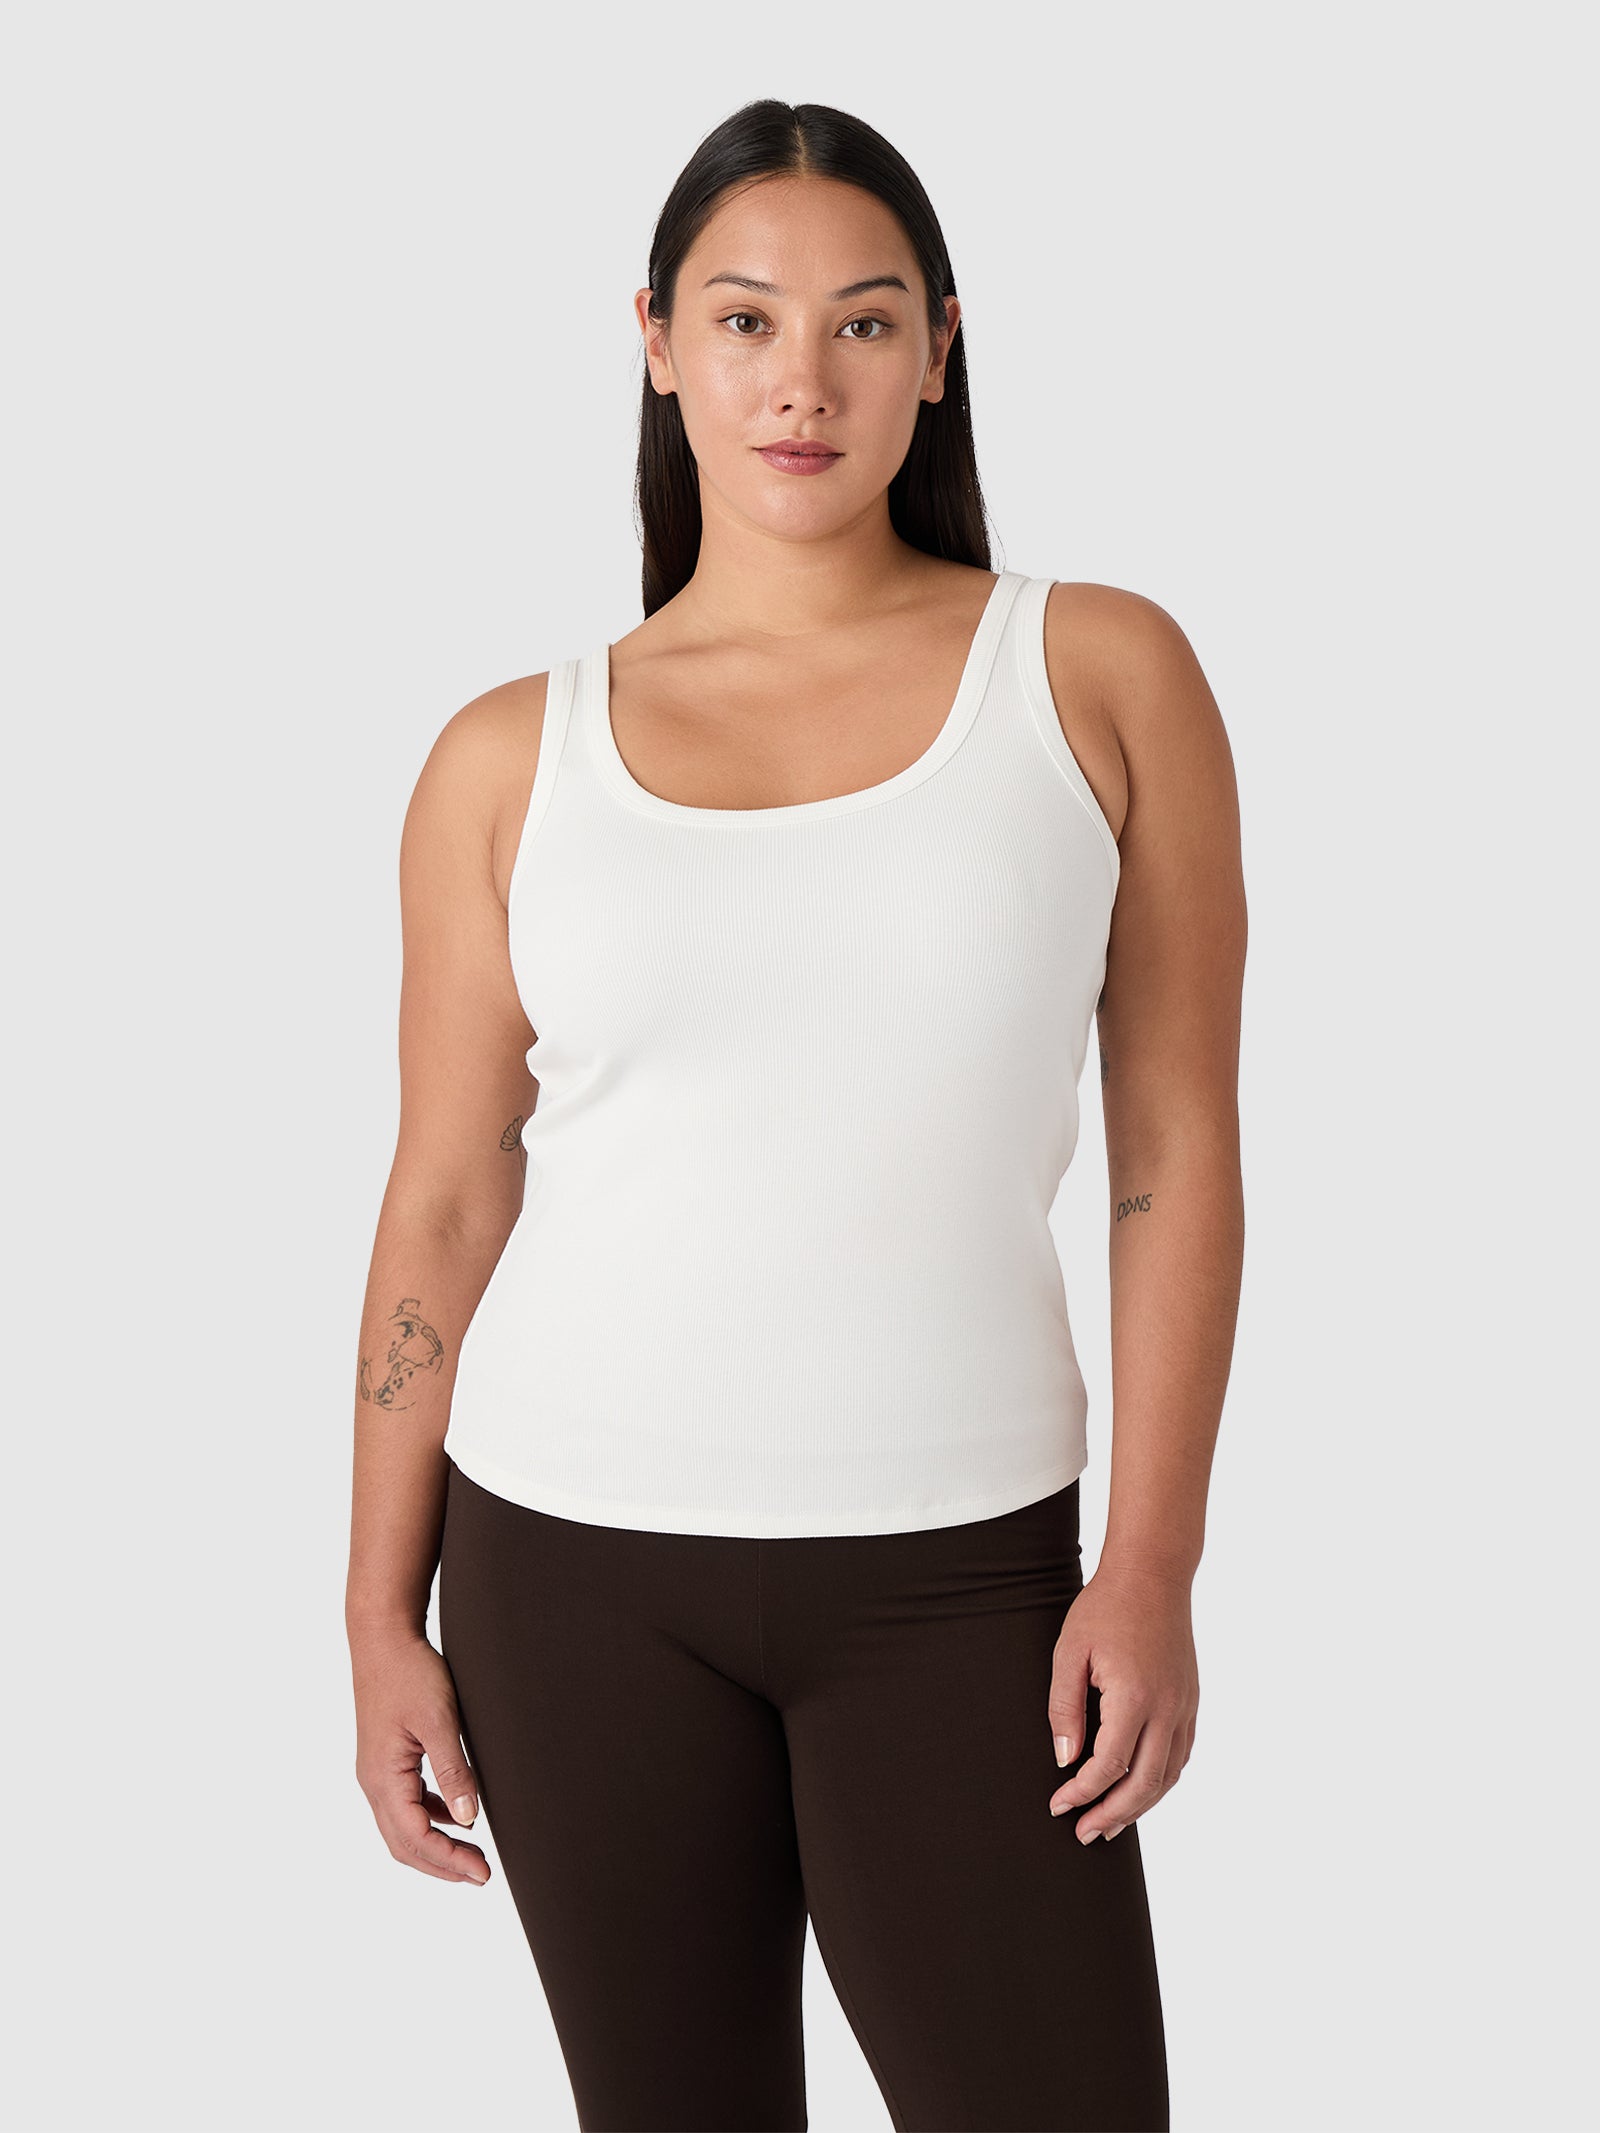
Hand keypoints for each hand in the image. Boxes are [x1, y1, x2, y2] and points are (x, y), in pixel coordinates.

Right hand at [351, 1624, 490, 1884]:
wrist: (383, 1639)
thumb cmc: (411, 1673)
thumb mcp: (439, 1720)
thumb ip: (454, 1770)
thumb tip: (469, 1821)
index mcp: (384, 1778)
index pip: (415, 1838)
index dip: (449, 1861)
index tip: (483, 1873)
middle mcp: (373, 1783)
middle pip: (403, 1844)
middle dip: (441, 1864)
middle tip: (481, 1875)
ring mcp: (376, 1773)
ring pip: (401, 1828)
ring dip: (434, 1846)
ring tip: (470, 1856)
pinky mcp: (385, 1761)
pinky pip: (404, 1804)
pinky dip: (429, 1819)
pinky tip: (455, 1816)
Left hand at [1045, 1561, 1197, 1842]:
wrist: (1153, 1574)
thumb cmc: (1105, 1608)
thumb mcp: (1070, 1652)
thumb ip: (1065, 1709)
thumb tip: (1066, 1760)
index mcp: (1134, 1696)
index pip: (1109, 1766)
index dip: (1082, 1792)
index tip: (1058, 1805)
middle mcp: (1167, 1707)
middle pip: (1144, 1783)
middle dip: (1112, 1815)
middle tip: (1084, 1834)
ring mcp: (1185, 1706)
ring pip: (1168, 1775)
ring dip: (1140, 1806)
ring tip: (1111, 1823)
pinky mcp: (1191, 1701)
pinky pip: (1180, 1755)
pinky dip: (1161, 1781)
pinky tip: (1140, 1789)